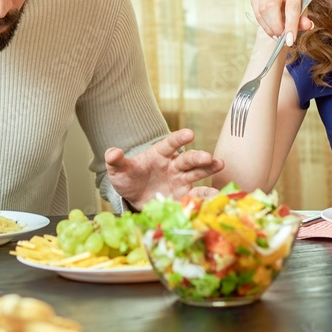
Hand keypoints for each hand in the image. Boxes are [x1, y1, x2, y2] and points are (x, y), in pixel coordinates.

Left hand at [104, 129, 223, 206]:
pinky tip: (217, 196)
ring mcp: (180, 180)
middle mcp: (173, 165)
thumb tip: (111, 152)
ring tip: (220, 165)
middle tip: (208, 158)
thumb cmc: (129, 179)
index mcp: (159, 155)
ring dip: (209, 169)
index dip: (179, 139)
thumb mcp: (119, 170)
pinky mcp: (183, 195)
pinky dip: (207, 195)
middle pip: (187, 159)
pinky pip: (197, 194)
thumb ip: (116, 161)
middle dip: (198, 157)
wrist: (134, 197)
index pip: (170, 144)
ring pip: (197, 173)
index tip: (189, 134)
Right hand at [251, 0, 313, 45]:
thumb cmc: (293, 5)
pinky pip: (256, 12)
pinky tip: (269, 29)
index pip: (292, 7)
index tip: (290, 40)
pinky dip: (263, 24)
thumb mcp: (301, 12)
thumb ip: (303, 20)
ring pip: (263, 10)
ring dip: (269, 27)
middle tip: (280, 38)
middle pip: (272, 6)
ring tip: (276, 35)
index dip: (291, 25)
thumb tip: (308, 25)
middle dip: (276, 26)